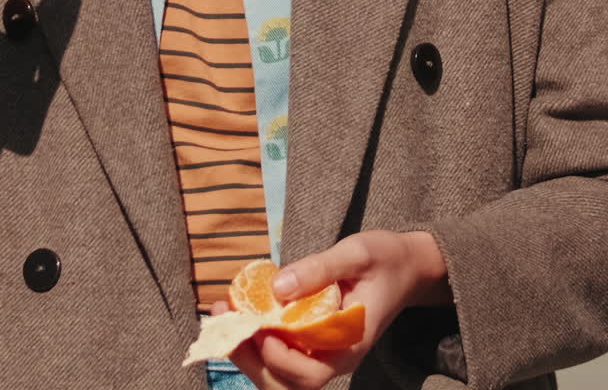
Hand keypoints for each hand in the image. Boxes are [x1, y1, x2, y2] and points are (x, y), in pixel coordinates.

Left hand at [213, 230, 450, 389]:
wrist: (407, 266)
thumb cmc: (385, 259)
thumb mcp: (356, 253)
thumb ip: (319, 269)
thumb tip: (277, 288)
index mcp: (350, 345)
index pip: (310, 374)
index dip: (281, 360)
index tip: (262, 331)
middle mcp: (335, 358)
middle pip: (286, 384)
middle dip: (250, 360)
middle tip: (224, 321)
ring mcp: (323, 352)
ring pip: (278, 374)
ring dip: (247, 351)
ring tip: (223, 314)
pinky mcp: (313, 340)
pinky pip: (281, 352)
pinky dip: (256, 339)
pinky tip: (239, 310)